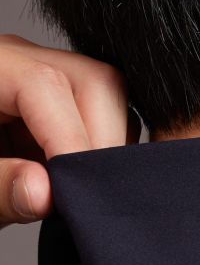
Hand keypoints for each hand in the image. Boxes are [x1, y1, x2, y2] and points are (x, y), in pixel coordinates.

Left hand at [0, 34, 140, 230]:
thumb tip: (44, 192)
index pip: (46, 85)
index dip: (69, 138)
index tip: (72, 193)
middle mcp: (22, 65)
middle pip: (95, 83)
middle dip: (100, 143)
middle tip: (86, 199)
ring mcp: (50, 85)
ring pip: (113, 103)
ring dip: (106, 153)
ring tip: (81, 196)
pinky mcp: (67, 112)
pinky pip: (111, 122)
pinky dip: (106, 157)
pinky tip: (85, 187)